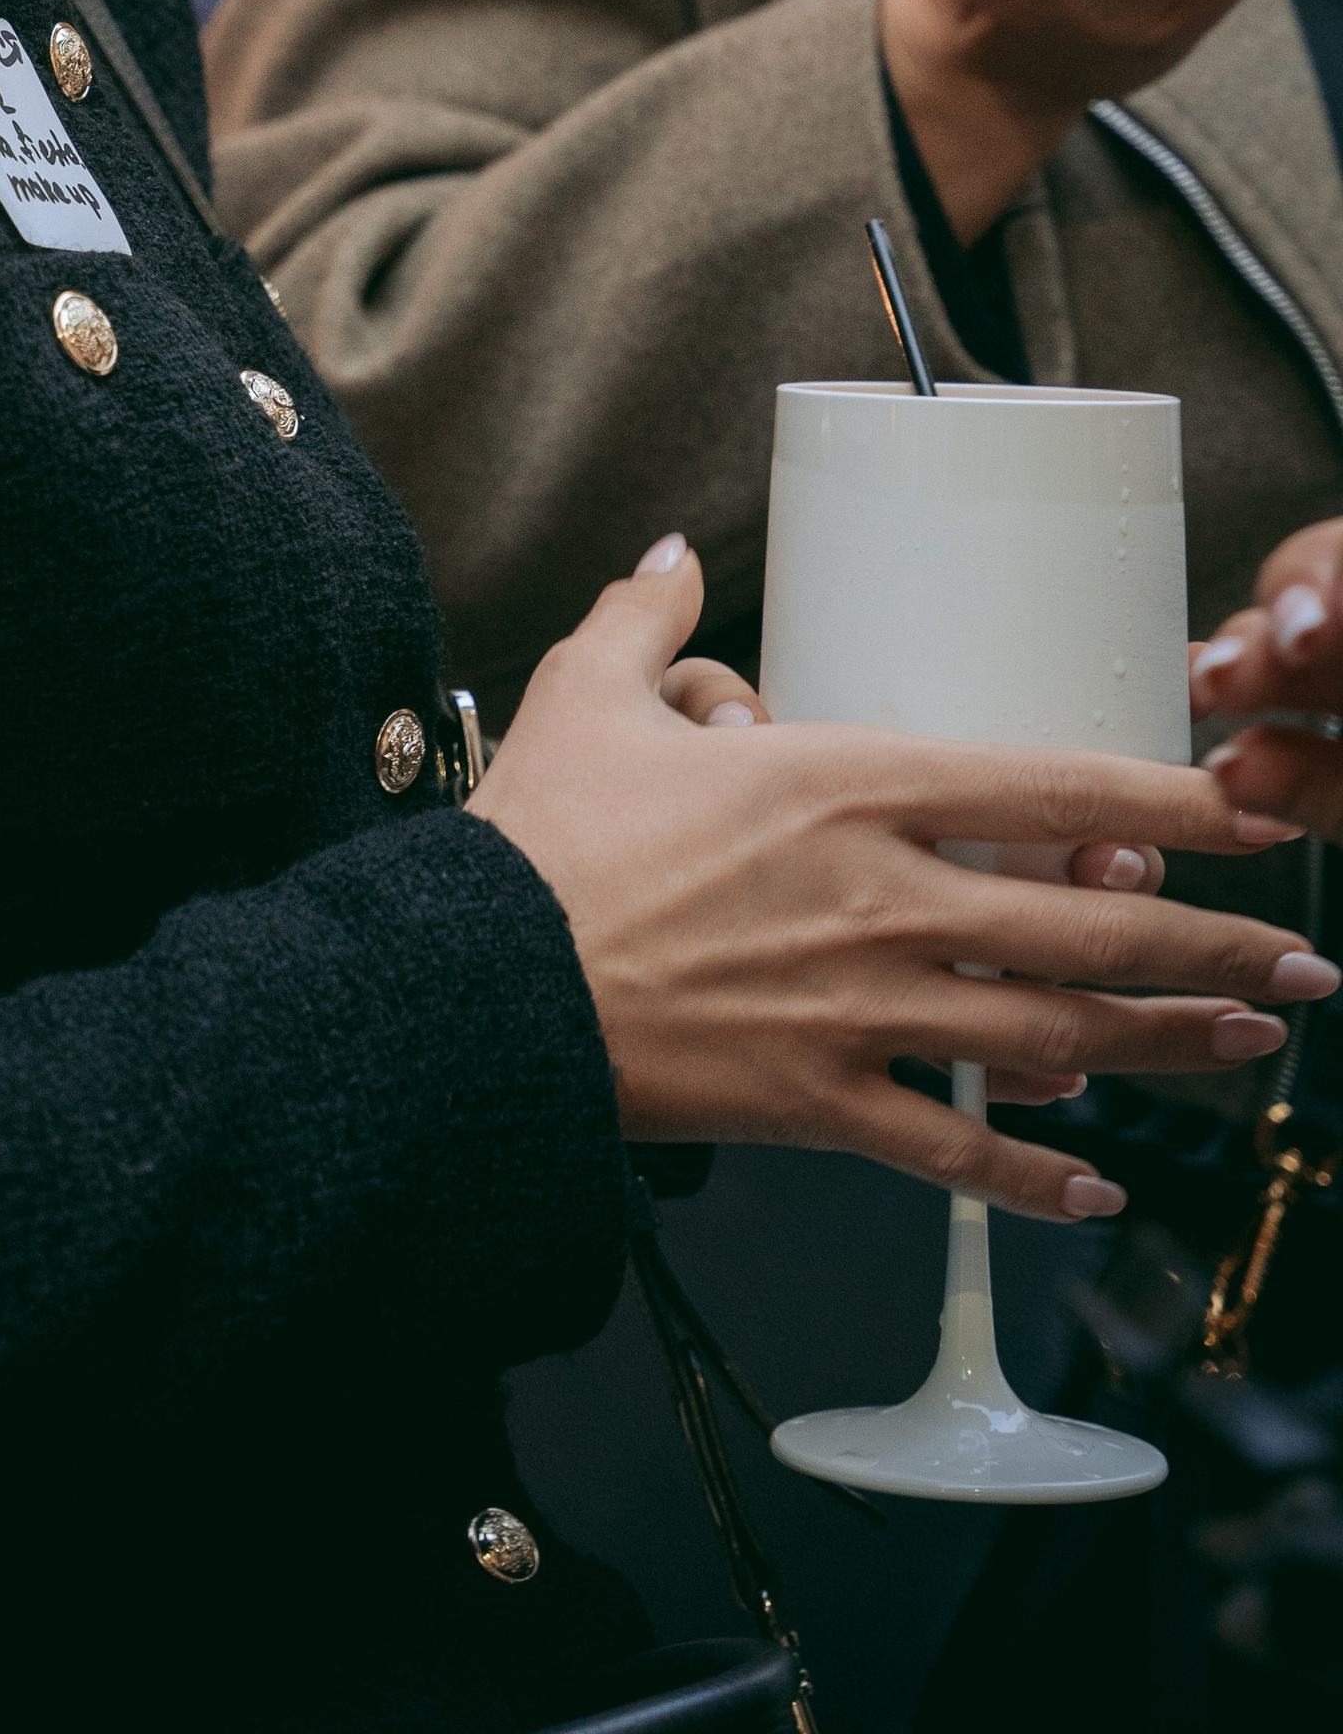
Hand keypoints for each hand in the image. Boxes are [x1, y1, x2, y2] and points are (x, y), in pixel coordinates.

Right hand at [479, 538, 1332, 1219]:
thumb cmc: (536, 841)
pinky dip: (1033, 1173)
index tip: (1246, 806)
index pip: (1047, 779)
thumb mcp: (588, 693)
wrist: (480, 984)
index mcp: (843, 784)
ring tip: (1248, 1044)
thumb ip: (653, 622)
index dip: (1168, 794)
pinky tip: (1093, 1183)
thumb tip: (677, 558)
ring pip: (1053, 1030)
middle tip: (1299, 959)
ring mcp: (860, 1008)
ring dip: (1166, 1041)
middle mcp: (879, 897)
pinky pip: (953, 1149)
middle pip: (1088, 920)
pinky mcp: (820, 1101)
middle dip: (1213, 943)